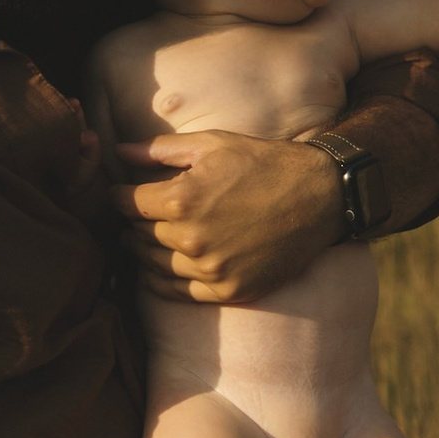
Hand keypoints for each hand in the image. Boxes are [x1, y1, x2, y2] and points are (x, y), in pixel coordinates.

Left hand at [121, 130, 339, 302]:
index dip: (120, 196)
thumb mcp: (213, 144)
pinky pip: (176, 292)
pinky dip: (163, 279)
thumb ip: (160, 150)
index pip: (124, 204)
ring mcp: (211, 270)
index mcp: (181, 200)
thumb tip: (118, 153)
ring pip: (152, 266)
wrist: (320, 197)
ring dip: (146, 250)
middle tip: (142, 213)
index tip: (125, 194)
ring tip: (152, 236)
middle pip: (136, 235)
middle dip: (135, 222)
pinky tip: (165, 264)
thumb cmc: (264, 164)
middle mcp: (192, 240)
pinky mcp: (229, 291)